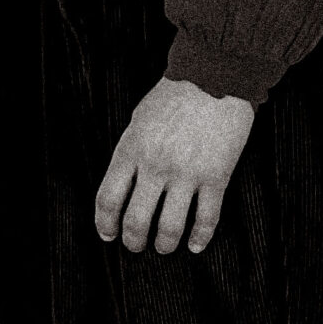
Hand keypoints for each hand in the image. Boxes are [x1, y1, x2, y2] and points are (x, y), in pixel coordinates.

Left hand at [94, 77, 254, 255]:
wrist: (216, 75)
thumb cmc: (176, 94)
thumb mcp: (139, 119)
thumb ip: (131, 152)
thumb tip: (125, 184)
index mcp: (132, 149)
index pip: (108, 199)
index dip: (105, 223)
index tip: (108, 234)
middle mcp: (156, 165)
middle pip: (136, 220)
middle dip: (133, 241)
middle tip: (135, 246)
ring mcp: (187, 173)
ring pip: (170, 227)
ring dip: (164, 245)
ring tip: (164, 248)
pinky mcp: (217, 176)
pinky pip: (207, 218)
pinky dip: (200, 238)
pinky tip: (196, 245)